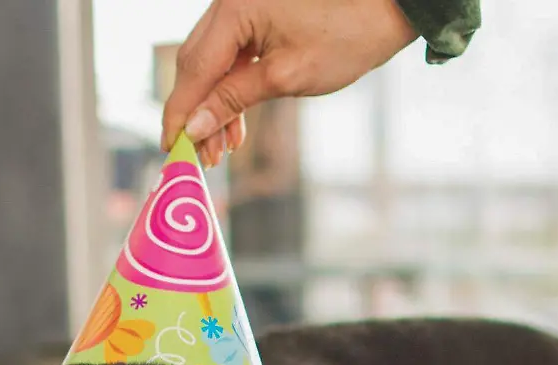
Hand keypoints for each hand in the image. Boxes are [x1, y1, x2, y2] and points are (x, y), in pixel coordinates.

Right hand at [163, 0, 417, 166]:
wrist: (386, 11)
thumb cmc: (345, 38)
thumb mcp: (285, 77)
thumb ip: (234, 100)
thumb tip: (194, 128)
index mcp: (234, 10)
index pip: (193, 68)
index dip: (180, 112)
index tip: (171, 147)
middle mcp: (229, 3)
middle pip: (196, 65)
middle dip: (196, 113)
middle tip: (197, 156)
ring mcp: (241, 9)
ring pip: (212, 64)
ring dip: (213, 107)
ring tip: (221, 151)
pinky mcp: (255, 18)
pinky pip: (231, 58)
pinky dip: (230, 91)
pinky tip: (235, 127)